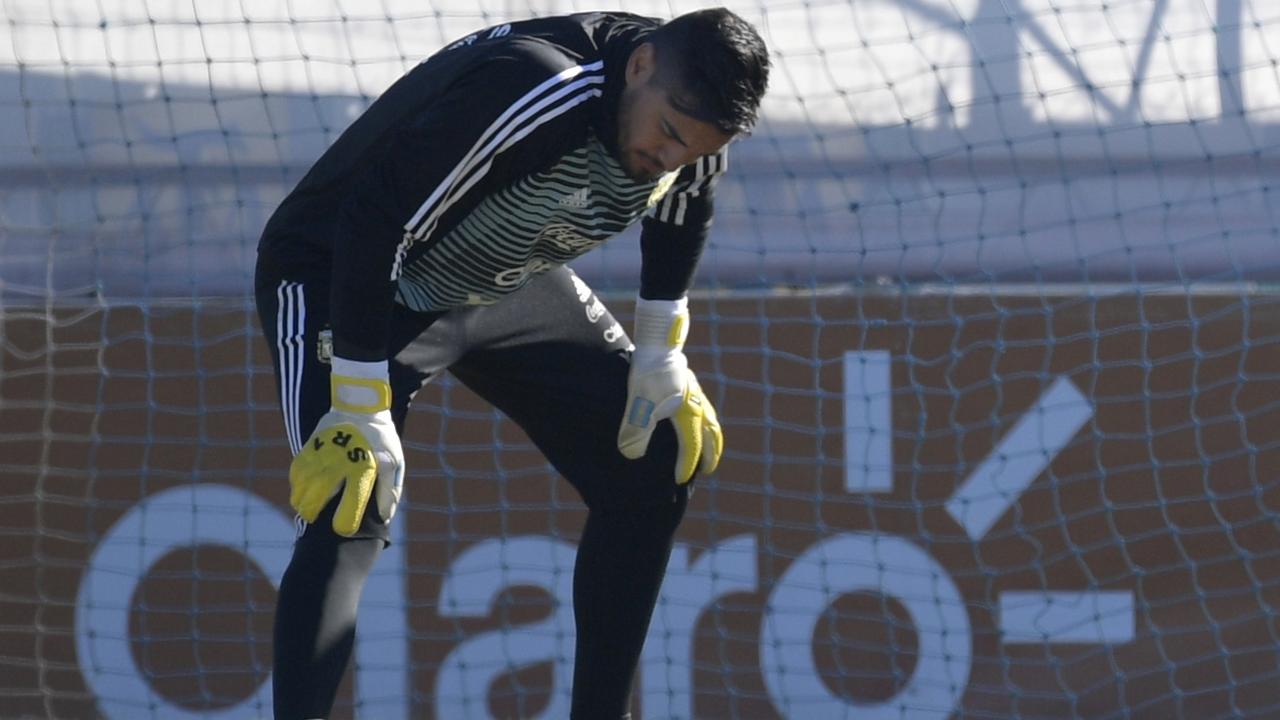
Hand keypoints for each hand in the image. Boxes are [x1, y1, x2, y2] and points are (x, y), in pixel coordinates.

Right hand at [289, 359, 403, 535]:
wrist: (360, 404)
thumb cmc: (381, 439)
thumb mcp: (394, 461)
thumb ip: (389, 490)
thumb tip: (385, 516)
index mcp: (363, 469)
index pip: (352, 504)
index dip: (346, 521)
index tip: (342, 529)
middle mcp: (339, 464)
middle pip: (316, 500)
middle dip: (314, 514)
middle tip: (316, 519)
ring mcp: (320, 455)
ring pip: (301, 488)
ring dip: (302, 502)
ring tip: (307, 509)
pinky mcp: (309, 447)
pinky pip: (296, 473)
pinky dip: (297, 485)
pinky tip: (301, 491)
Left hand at [617, 298, 723, 483]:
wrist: (657, 338)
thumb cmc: (648, 370)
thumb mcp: (638, 400)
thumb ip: (636, 428)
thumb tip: (631, 454)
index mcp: (688, 411)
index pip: (691, 445)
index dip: (686, 464)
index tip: (679, 481)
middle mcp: (697, 402)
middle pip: (711, 434)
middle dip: (710, 454)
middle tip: (707, 470)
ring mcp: (695, 391)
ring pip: (710, 420)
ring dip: (711, 437)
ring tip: (708, 449)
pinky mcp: (689, 381)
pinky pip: (703, 407)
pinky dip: (704, 420)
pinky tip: (694, 419)